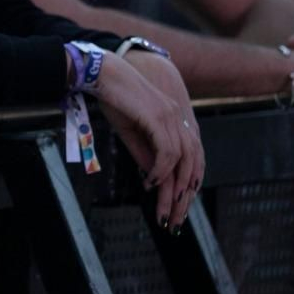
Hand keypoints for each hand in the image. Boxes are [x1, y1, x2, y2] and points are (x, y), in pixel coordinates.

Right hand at [93, 51, 204, 230]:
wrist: (102, 73)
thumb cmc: (114, 98)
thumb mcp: (131, 131)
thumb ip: (145, 152)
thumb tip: (154, 178)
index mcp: (176, 121)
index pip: (191, 160)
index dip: (186, 186)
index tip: (176, 209)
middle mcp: (179, 119)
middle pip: (192, 165)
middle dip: (183, 197)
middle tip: (174, 220)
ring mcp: (171, 118)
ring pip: (183, 162)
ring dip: (174, 189)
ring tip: (163, 208)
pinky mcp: (159, 118)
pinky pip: (167, 152)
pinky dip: (161, 171)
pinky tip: (150, 182)